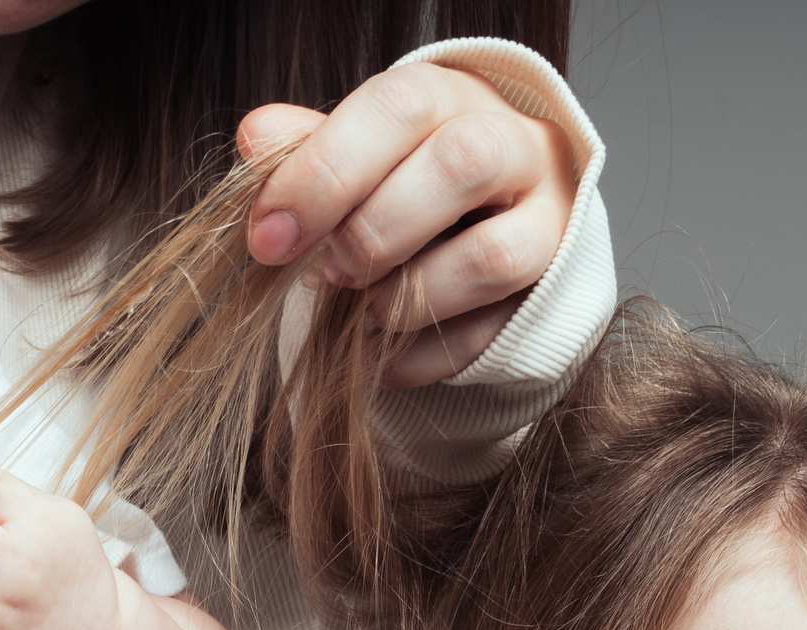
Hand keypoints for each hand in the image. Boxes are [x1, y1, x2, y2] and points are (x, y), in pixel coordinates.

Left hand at [240, 63, 576, 388]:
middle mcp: (517, 146)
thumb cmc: (404, 180)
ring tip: (365, 309)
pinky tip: (383, 355)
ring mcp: (547, 223)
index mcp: (453, 97)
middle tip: (328, 272)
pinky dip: (422, 356)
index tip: (270, 236)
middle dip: (375, 231)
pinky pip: (490, 334)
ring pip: (492, 257)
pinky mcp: (550, 295)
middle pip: (463, 164)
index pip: (399, 109)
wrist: (486, 225)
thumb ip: (305, 146)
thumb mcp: (355, 152)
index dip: (326, 172)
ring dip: (407, 296)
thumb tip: (255, 137)